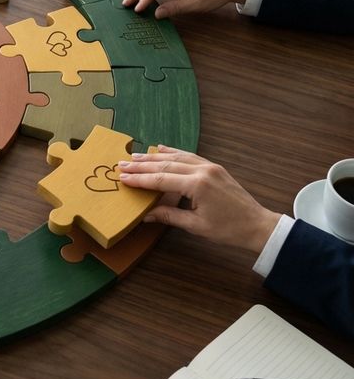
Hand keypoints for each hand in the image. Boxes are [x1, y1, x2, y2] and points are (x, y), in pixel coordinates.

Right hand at [118, 146, 278, 254]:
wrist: (257, 225)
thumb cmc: (229, 229)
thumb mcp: (196, 226)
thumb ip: (170, 216)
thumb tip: (146, 214)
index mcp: (198, 186)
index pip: (161, 179)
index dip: (140, 179)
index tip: (122, 177)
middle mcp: (203, 171)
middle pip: (166, 165)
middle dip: (142, 165)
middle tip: (122, 163)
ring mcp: (209, 167)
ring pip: (176, 157)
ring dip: (154, 157)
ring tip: (135, 156)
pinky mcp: (214, 168)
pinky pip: (189, 156)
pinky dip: (173, 152)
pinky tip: (161, 149)